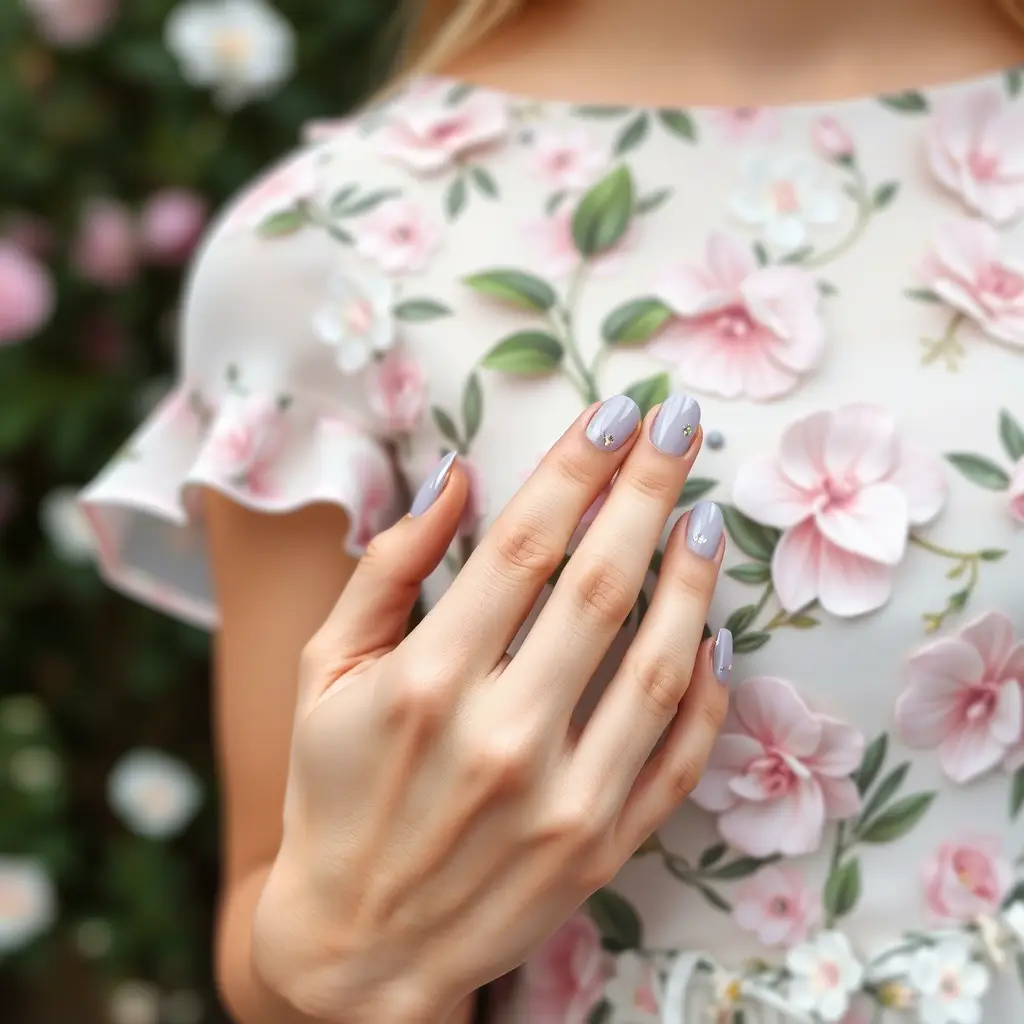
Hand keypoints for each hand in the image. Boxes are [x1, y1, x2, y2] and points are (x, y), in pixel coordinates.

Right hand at [253, 393, 730, 1023]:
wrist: (361, 947)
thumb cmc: (335, 789)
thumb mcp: (327, 672)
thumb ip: (388, 568)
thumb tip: (455, 476)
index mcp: (423, 682)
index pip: (522, 546)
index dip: (576, 469)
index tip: (614, 413)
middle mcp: (499, 738)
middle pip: (600, 584)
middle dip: (647, 489)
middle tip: (679, 424)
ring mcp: (562, 801)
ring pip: (656, 664)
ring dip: (691, 578)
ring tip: (705, 515)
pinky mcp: (601, 849)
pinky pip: (678, 757)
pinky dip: (706, 690)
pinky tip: (713, 631)